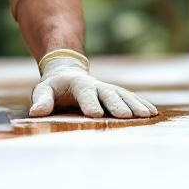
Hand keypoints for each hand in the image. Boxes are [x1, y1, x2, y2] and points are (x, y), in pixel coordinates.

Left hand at [29, 50, 157, 118]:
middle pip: (108, 94)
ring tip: (147, 115)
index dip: (90, 103)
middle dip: (117, 105)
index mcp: (77, 84)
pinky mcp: (117, 94)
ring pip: (124, 95)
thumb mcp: (44, 90)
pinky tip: (153, 113)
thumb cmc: (55, 87)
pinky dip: (142, 104)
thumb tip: (35, 113)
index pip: (84, 93)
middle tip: (125, 116)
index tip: (96, 115)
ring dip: (135, 105)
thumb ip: (42, 100)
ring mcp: (108, 89)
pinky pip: (131, 98)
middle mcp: (96, 85)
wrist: (69, 71)